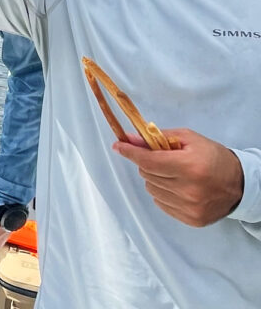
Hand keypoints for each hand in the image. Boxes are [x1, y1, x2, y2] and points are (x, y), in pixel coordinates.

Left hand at [114, 128, 243, 226]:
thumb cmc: (212, 156)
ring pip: (151, 189)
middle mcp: (189, 190)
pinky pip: (160, 203)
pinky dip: (163, 192)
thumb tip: (129, 138)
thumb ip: (157, 138)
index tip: (118, 146)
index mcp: (189, 166)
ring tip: (172, 173)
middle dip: (148, 163)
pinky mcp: (191, 219)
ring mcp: (190, 207)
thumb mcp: (187, 138)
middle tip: (162, 158)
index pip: (149, 160)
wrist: (239, 184)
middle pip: (147, 174)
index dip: (130, 152)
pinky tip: (177, 186)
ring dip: (155, 178)